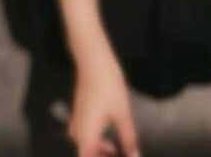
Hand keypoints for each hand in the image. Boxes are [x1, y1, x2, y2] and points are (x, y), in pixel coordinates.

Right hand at [68, 41, 140, 156]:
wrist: (94, 62)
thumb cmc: (108, 88)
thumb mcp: (122, 114)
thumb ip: (128, 139)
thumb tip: (135, 156)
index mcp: (86, 137)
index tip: (116, 156)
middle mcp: (77, 133)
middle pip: (87, 155)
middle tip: (120, 155)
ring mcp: (75, 122)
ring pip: (85, 145)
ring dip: (99, 151)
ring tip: (115, 150)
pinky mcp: (78, 112)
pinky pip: (84, 135)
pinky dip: (95, 140)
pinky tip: (108, 135)